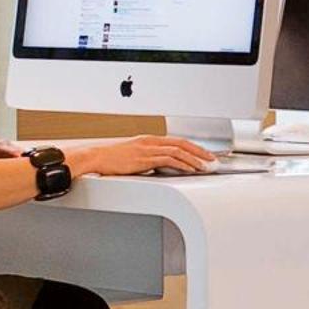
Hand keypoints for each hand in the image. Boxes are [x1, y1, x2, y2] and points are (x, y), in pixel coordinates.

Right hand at [74, 134, 214, 176]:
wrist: (97, 157)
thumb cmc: (111, 159)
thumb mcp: (133, 156)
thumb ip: (148, 159)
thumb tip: (159, 167)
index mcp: (149, 140)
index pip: (177, 141)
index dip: (193, 147)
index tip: (204, 154)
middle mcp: (151, 142)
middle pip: (182, 144)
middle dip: (199, 151)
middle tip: (212, 159)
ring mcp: (148, 149)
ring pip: (178, 151)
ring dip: (194, 159)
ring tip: (205, 166)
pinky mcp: (144, 158)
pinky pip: (168, 160)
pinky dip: (181, 164)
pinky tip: (189, 169)